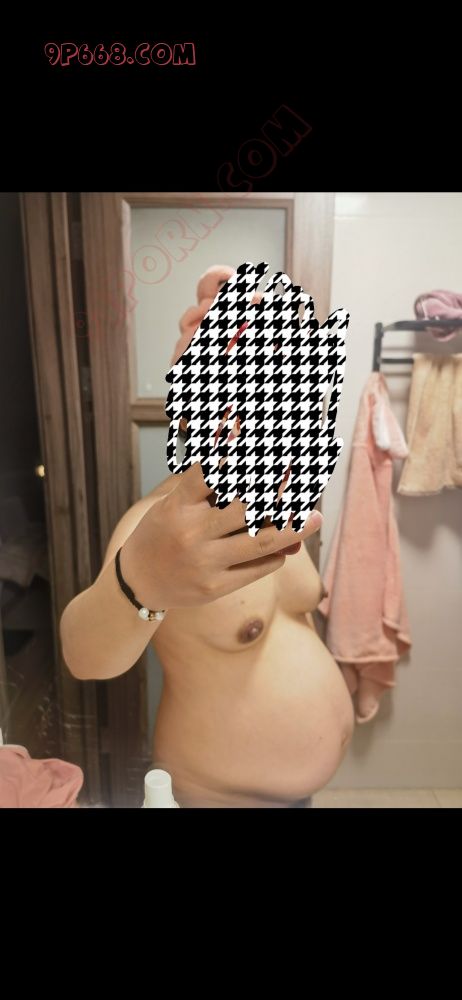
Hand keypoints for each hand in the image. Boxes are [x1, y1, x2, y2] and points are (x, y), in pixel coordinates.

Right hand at [121, 462, 322, 611]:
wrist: (137, 583)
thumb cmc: (163, 533)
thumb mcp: (175, 503)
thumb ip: (210, 489)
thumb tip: (256, 473)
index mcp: (178, 505)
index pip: (213, 474)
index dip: (242, 460)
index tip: (275, 452)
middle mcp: (190, 532)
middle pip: (247, 507)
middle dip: (282, 493)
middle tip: (307, 484)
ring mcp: (203, 563)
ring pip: (261, 542)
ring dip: (294, 529)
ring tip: (315, 519)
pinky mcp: (213, 588)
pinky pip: (256, 569)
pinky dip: (276, 555)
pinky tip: (285, 547)